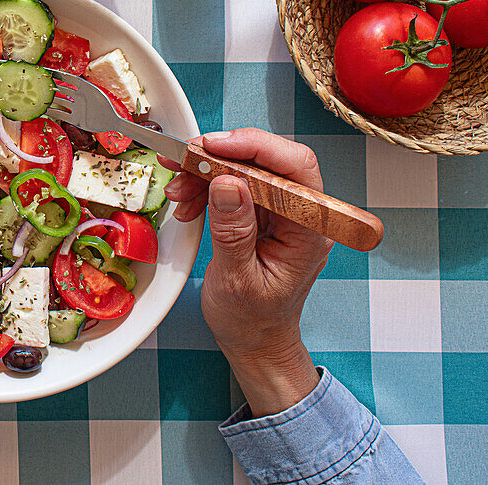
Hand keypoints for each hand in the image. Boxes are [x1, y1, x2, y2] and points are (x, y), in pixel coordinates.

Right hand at [159, 128, 332, 416]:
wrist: (256, 341)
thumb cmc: (254, 320)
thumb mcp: (237, 279)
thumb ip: (233, 230)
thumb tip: (226, 182)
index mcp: (310, 229)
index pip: (294, 168)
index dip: (255, 147)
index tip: (213, 146)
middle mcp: (301, 214)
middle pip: (267, 161)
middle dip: (220, 156)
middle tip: (182, 160)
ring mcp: (281, 211)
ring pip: (245, 169)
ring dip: (206, 171)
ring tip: (178, 188)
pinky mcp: (261, 213)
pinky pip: (234, 184)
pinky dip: (206, 185)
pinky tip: (187, 200)